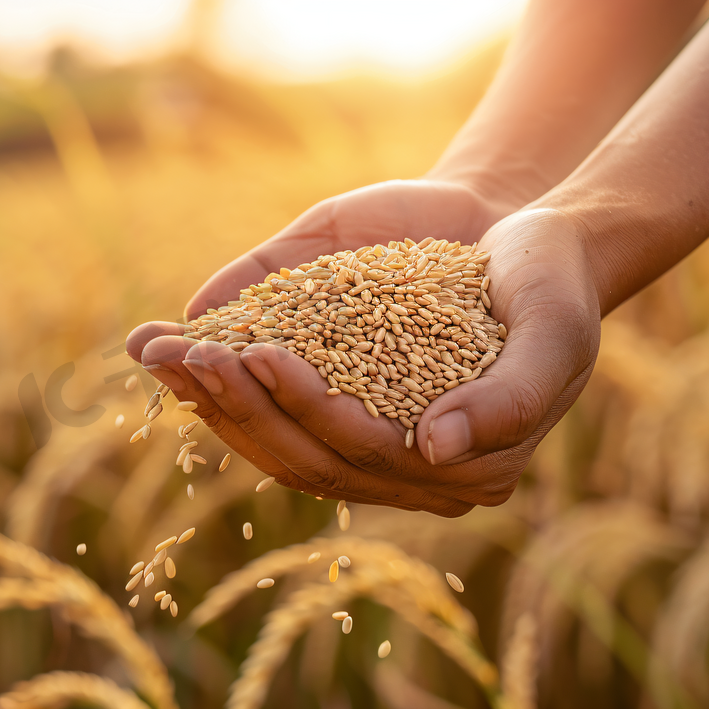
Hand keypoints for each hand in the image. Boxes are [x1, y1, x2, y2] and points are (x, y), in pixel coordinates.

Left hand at [127, 180, 535, 515]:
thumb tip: (434, 448)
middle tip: (187, 355)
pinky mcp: (332, 399)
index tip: (258, 354)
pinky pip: (265, 408)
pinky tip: (166, 347)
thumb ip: (512, 396)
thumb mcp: (553, 329)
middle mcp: (403, 466)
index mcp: (458, 467)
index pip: (367, 453)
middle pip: (306, 456)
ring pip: (274, 440)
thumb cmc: (550, 284)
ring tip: (155, 352)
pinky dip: (215, 380)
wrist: (523, 242)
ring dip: (210, 398)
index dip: (309, 409)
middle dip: (240, 405)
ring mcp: (363, 436)